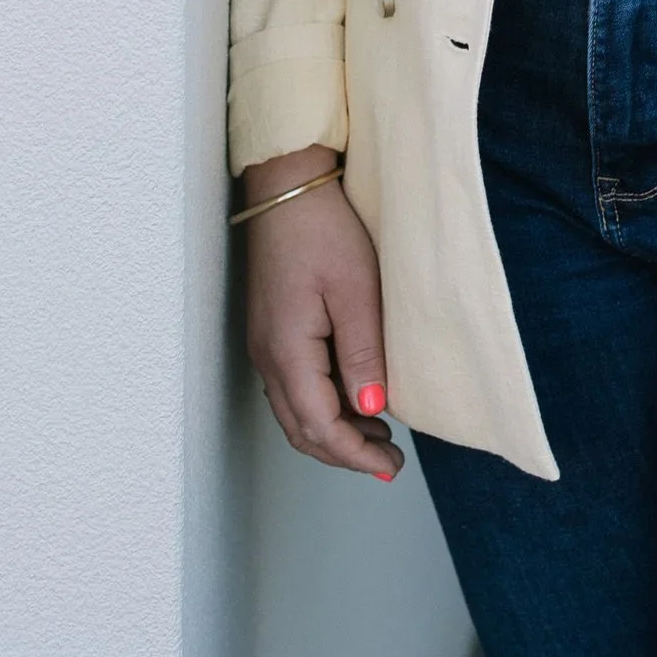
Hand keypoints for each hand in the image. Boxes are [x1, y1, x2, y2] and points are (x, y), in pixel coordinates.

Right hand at [240, 153, 403, 481]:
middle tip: (390, 462)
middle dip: (345, 453)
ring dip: (335, 433)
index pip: (319, 426)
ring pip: (296, 413)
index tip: (390, 467)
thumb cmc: (322, 230)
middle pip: (302, 429)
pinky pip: (294, 389)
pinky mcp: (274, 332)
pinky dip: (323, 408)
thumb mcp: (356, 291)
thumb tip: (373, 409)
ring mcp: (266, 345)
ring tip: (380, 436)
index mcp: (287, 350)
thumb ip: (363, 354)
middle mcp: (268, 355)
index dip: (355, 455)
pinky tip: (355, 401)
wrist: (289, 189)